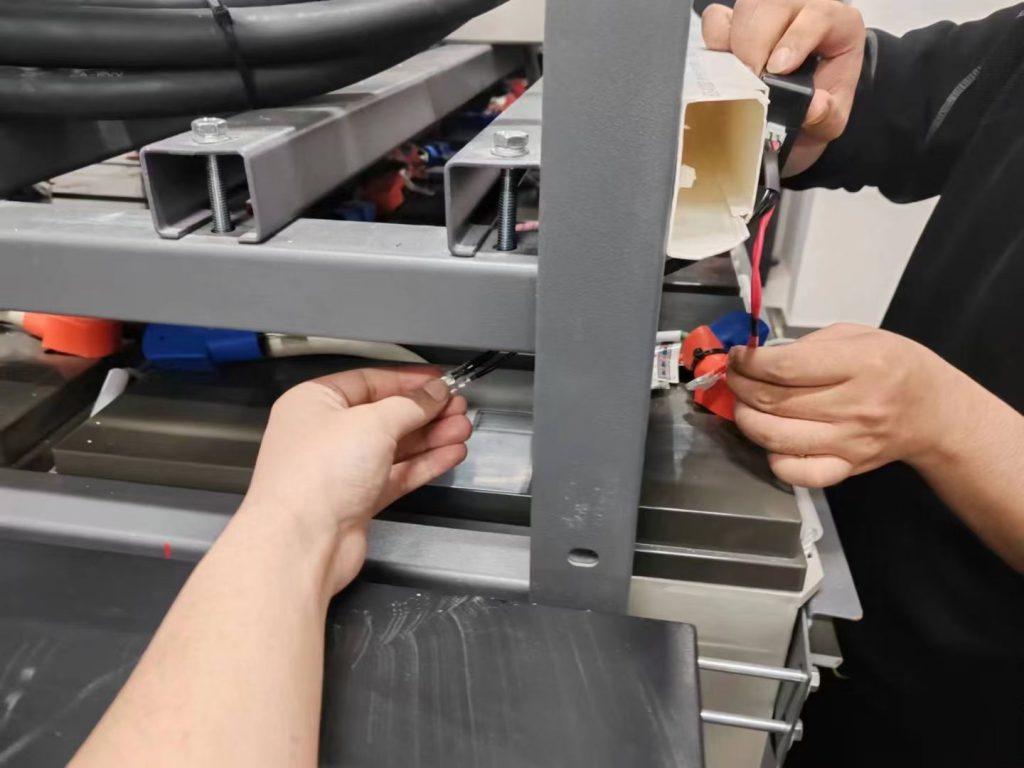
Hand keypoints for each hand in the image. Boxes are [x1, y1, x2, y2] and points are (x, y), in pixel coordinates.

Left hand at [241, 367, 470, 592]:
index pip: (369, 381)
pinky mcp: (357, 501)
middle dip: (425, 411)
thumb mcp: (372, 423)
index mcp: (314, 402)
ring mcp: (341, 470)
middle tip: (458, 407)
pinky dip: (424, 464)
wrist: (301, 543)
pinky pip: (396, 475)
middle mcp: (325, 434)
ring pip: (395, 447)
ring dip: (430, 437)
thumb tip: (434, 393)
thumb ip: (410, 405)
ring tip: (462, 429)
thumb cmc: (317, 475)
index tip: (440, 381)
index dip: (408, 381)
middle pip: (385, 415)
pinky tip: (450, 454)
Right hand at [702, 0, 865, 174]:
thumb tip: (812, 106)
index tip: (777, 69)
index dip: (795, 39)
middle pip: (773, 4)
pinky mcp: (736, 22)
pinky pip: (716, 18)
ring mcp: (767, 13)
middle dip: (755, 43)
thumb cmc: (816, 108)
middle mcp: (802, 10)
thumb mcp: (830, 120)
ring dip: (734, 42)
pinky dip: (715, 40)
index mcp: (837, 25)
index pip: (819, 15)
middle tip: (749, 79)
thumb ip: (827, 114)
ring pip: (745, 7)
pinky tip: (724, 65)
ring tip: (736, 75)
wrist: (798, 118)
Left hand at [727, 324, 955, 486]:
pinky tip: (770, 440)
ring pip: (776, 437)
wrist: (935, 414)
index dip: (749, 362)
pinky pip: (798, 473)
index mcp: (862, 364)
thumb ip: (810, 346)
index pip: (786, 368)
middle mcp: (855, 406)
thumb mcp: (860, 337)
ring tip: (743, 405)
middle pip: (774, 402)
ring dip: (746, 420)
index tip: (738, 356)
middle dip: (740, 387)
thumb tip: (761, 359)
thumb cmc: (896, 366)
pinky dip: (773, 459)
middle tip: (733, 377)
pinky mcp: (847, 469)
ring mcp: (850, 442)